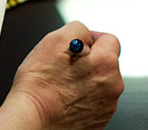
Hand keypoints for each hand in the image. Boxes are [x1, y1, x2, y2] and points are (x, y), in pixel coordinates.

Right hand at [0, 21, 122, 129]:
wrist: (34, 118)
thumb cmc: (39, 84)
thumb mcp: (54, 39)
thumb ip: (76, 28)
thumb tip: (84, 32)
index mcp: (106, 63)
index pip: (108, 39)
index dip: (89, 38)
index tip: (77, 43)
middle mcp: (113, 85)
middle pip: (104, 61)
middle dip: (87, 59)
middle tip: (63, 64)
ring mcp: (107, 105)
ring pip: (98, 81)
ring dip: (84, 78)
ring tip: (61, 82)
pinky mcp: (99, 119)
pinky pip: (93, 100)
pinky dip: (81, 96)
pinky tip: (64, 96)